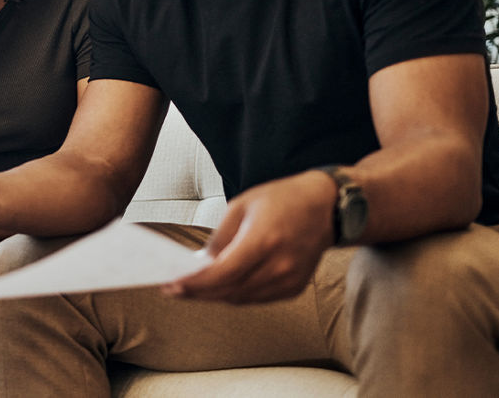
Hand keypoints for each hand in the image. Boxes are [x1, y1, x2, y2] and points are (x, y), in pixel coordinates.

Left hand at [164, 170, 337, 303]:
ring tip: (189, 289)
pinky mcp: (294, 288)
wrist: (326, 208)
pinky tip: (218, 287)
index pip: (223, 273)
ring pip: (241, 299)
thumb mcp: (242, 206)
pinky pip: (256, 298)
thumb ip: (219, 238)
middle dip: (197, 293)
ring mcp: (289, 280)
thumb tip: (199, 264)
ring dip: (214, 296)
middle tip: (172, 289)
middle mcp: (279, 265)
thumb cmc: (281, 200)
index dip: (195, 283)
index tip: (172, 286)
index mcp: (264, 240)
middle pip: (230, 290)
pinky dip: (234, 295)